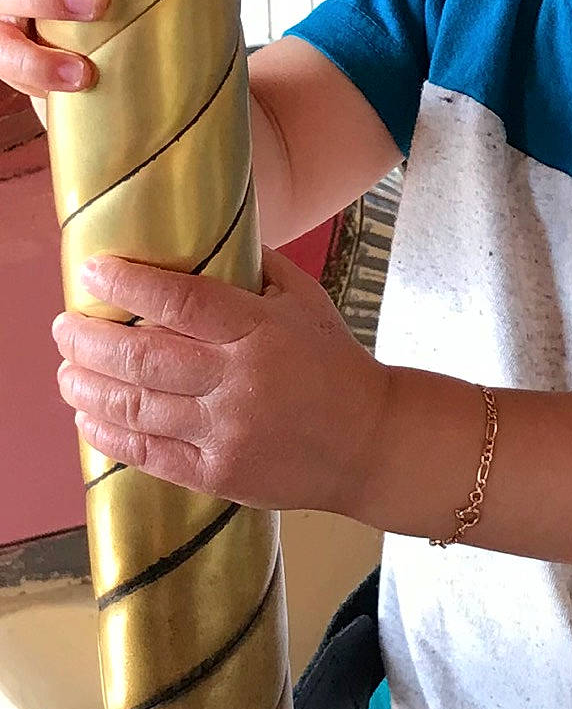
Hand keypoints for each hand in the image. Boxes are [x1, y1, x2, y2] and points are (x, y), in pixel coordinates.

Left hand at [53, 247, 385, 510]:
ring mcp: (226, 432)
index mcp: (260, 330)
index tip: (92, 270)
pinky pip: (148, 453)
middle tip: (63, 326)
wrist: (371, 442)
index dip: (129, 284)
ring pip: (136, 406)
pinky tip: (87, 418)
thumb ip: (256, 268)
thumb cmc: (334, 365)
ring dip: (88, 387)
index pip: (181, 302)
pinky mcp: (218, 473)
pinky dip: (109, 435)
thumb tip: (203, 235)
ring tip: (65, 372)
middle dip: (90, 340)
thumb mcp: (306, 301)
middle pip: (143, 358)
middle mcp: (239, 381)